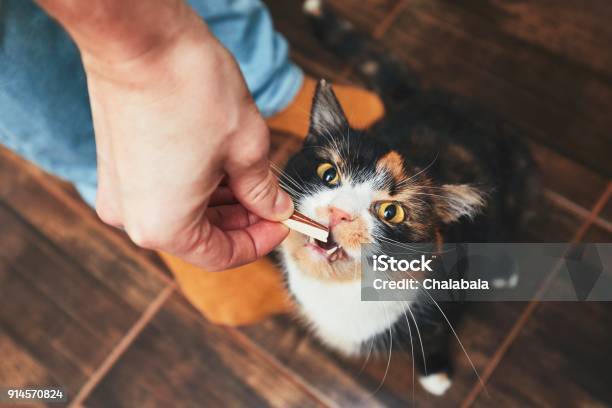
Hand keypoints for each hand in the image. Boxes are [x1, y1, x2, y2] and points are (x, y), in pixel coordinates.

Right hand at [38, 0, 292, 269]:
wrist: (139, 37)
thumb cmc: (190, 89)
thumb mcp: (246, 147)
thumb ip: (263, 190)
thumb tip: (274, 208)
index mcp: (164, 226)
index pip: (223, 255)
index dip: (260, 241)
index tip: (284, 221)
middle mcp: (133, 218)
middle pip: (200, 236)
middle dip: (242, 220)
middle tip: (274, 198)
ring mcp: (119, 191)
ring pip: (183, 213)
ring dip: (221, 202)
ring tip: (252, 176)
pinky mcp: (115, 167)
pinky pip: (163, 192)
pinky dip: (196, 186)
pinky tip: (221, 165)